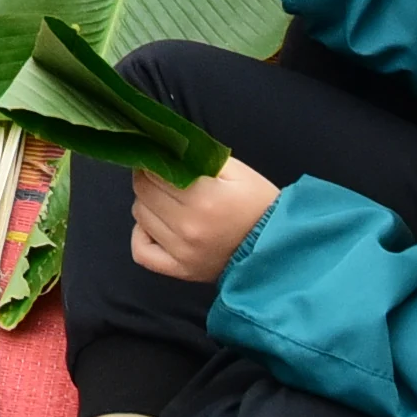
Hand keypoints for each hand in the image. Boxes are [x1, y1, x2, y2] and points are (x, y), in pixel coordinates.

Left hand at [129, 157, 279, 280]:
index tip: (160, 159)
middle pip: (143, 192)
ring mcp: (182, 251)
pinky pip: (141, 251)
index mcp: (204, 197)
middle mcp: (188, 225)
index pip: (154, 172)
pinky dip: (141, 236)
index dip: (154, 161)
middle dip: (148, 179)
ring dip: (147, 203)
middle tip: (162, 176)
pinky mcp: (180, 270)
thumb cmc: (258, 205)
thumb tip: (167, 147)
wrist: (276, 247)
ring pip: (140, 216)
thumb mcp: (238, 172)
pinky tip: (155, 227)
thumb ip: (201, 157)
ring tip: (165, 200)